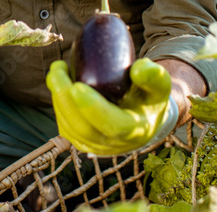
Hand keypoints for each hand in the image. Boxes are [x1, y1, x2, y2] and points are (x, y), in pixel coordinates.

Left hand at [46, 58, 176, 155]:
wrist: (142, 119)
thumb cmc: (149, 98)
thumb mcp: (160, 87)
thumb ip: (154, 76)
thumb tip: (138, 69)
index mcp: (135, 131)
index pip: (113, 125)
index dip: (93, 108)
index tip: (77, 86)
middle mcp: (114, 145)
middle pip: (83, 128)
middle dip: (64, 98)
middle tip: (57, 70)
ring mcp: (96, 147)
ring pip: (69, 128)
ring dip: (57, 99)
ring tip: (57, 71)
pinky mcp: (82, 143)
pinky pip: (65, 127)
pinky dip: (58, 105)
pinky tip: (57, 84)